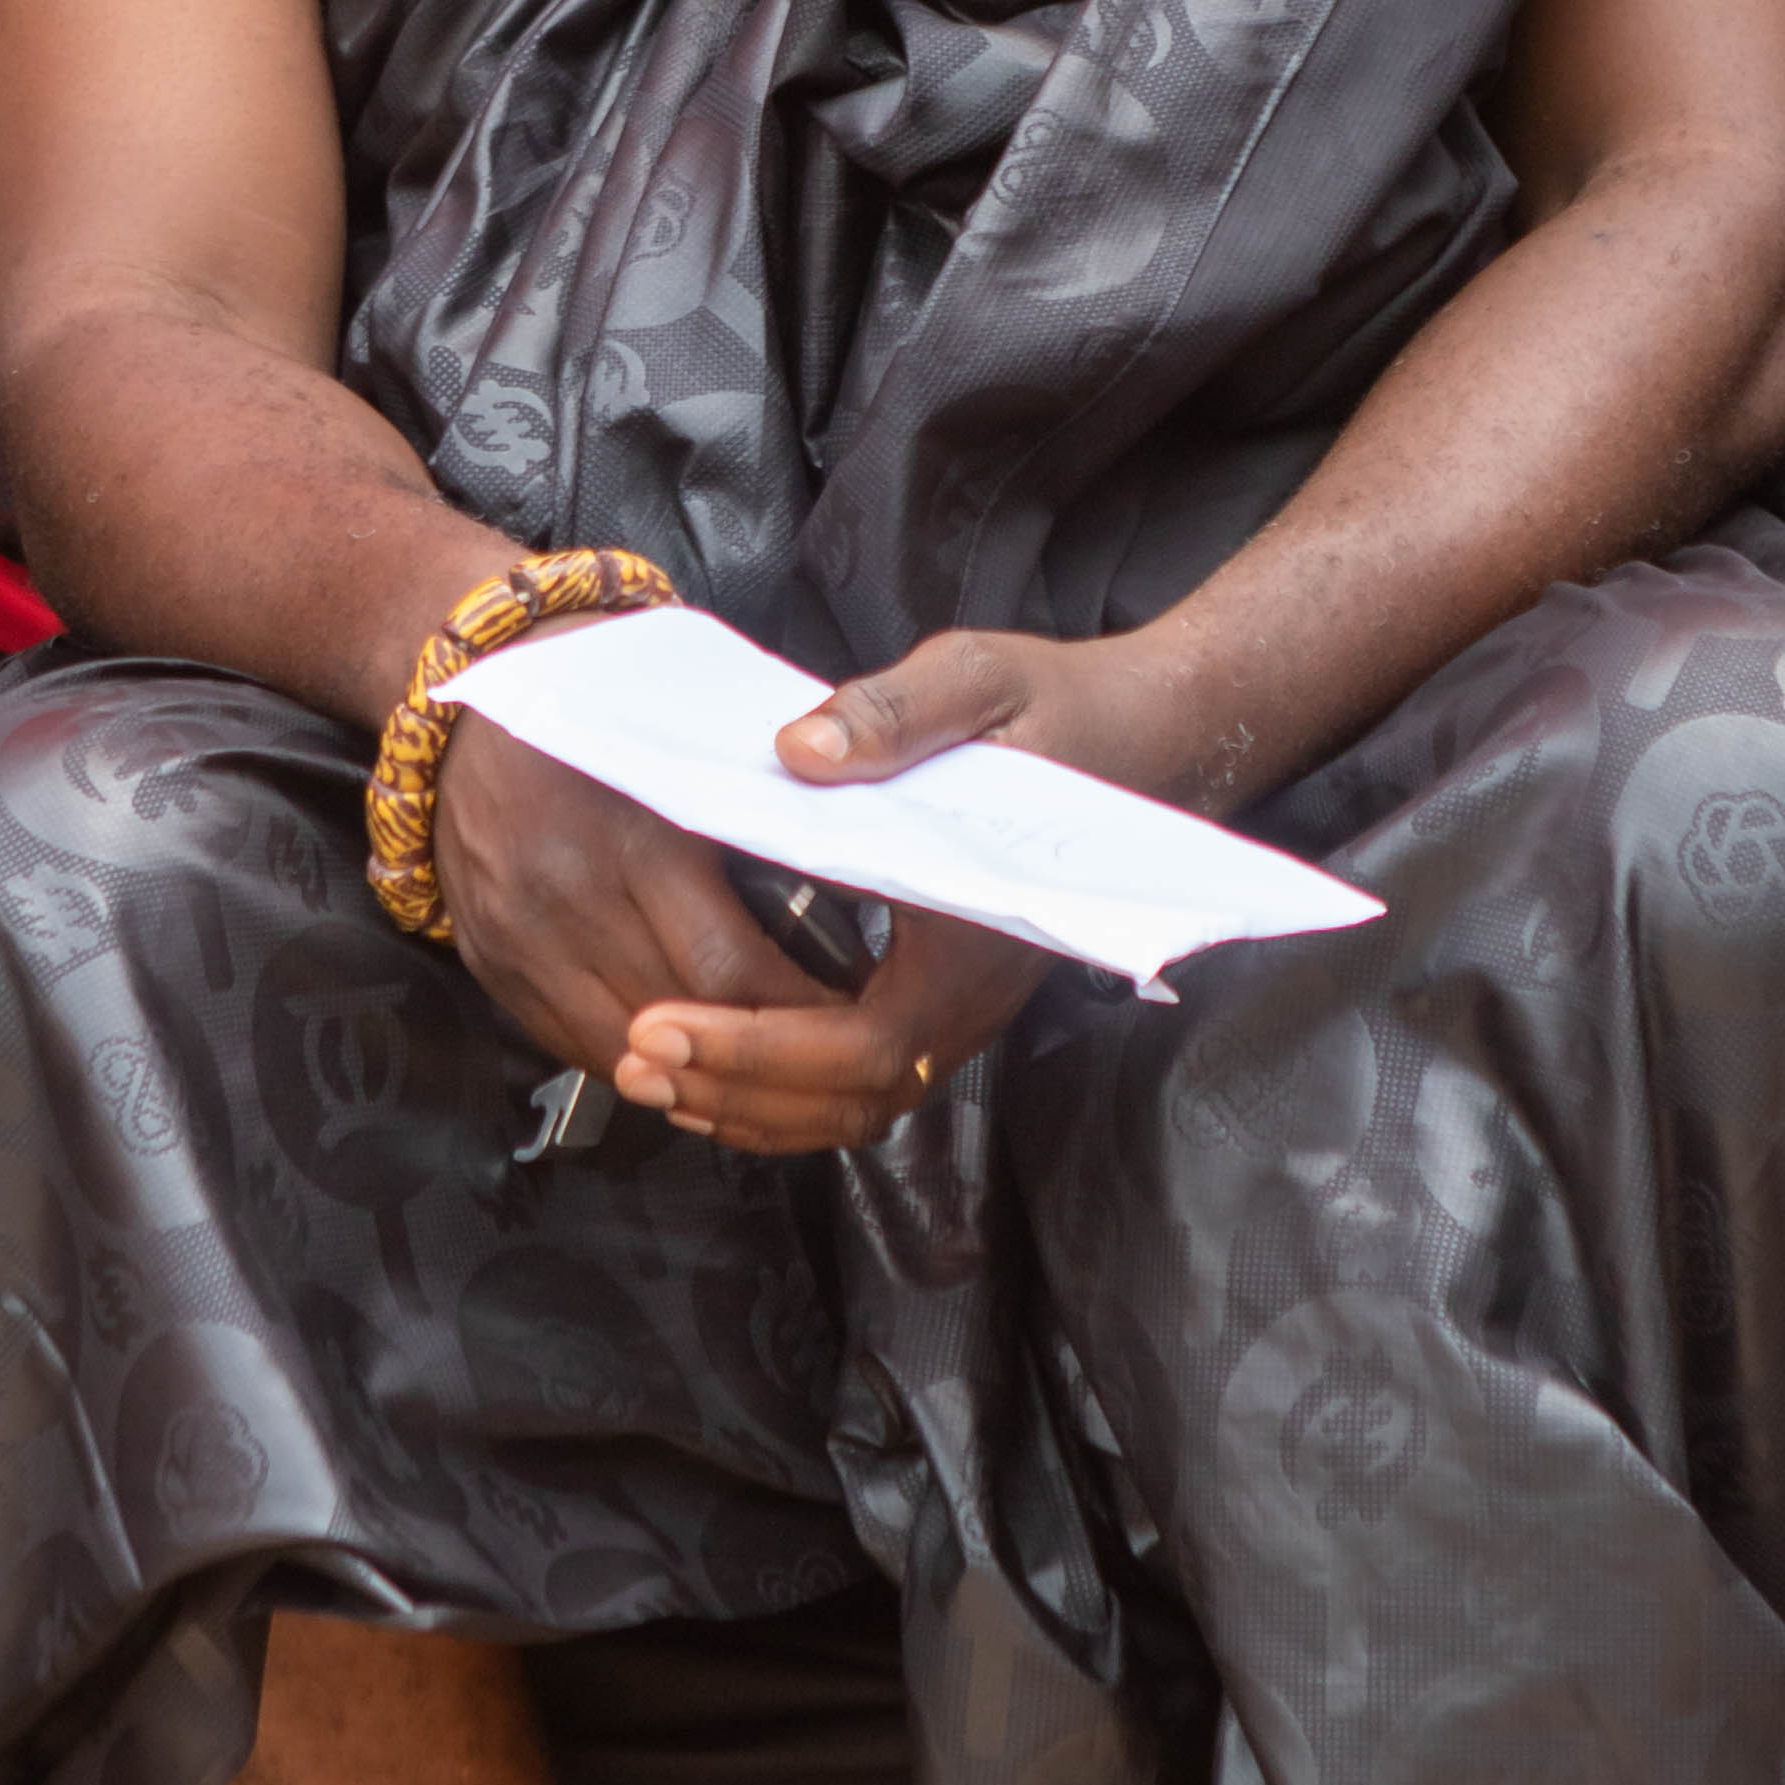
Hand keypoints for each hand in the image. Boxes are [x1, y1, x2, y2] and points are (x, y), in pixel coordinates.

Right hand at [432, 715, 830, 1079]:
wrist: (458, 703)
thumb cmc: (594, 703)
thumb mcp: (685, 737)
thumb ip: (757, 804)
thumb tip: (854, 867)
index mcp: (636, 838)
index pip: (730, 969)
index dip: (800, 1014)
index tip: (853, 1019)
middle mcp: (572, 899)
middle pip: (683, 1020)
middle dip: (762, 1057)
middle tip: (824, 1061)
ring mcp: (521, 940)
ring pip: (624, 1053)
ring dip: (694, 1076)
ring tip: (759, 1074)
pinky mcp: (488, 963)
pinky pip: (569, 1046)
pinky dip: (632, 1064)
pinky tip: (678, 1061)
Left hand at [612, 625, 1191, 1156]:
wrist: (1149, 737)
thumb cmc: (1059, 708)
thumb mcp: (974, 680)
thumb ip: (888, 716)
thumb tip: (795, 750)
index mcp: (972, 935)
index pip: (854, 1045)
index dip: (752, 1052)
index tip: (661, 1025)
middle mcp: (972, 995)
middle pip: (845, 1098)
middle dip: (733, 1090)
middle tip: (635, 1057)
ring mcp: (963, 1004)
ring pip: (855, 1104)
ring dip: (754, 1102)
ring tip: (655, 1074)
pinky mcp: (948, 992)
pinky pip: (865, 1074)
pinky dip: (789, 1087)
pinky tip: (720, 1061)